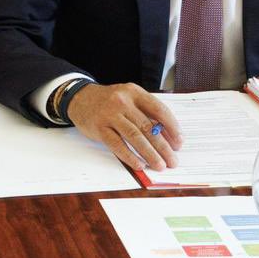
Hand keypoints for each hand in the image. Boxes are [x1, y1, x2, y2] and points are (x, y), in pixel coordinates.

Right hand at [65, 82, 182, 170]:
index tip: (179, 143)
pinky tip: (139, 164)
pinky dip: (129, 156)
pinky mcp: (99, 127)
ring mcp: (109, 114)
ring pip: (134, 136)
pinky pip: (117, 144)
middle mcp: (122, 101)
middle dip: (163, 146)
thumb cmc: (109, 102)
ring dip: (150, 153)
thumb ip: (145, 113)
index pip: (159, 110)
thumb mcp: (128, 98)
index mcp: (134, 92)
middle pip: (148, 126)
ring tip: (159, 165)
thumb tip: (167, 137)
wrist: (79, 98)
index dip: (172, 127)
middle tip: (172, 161)